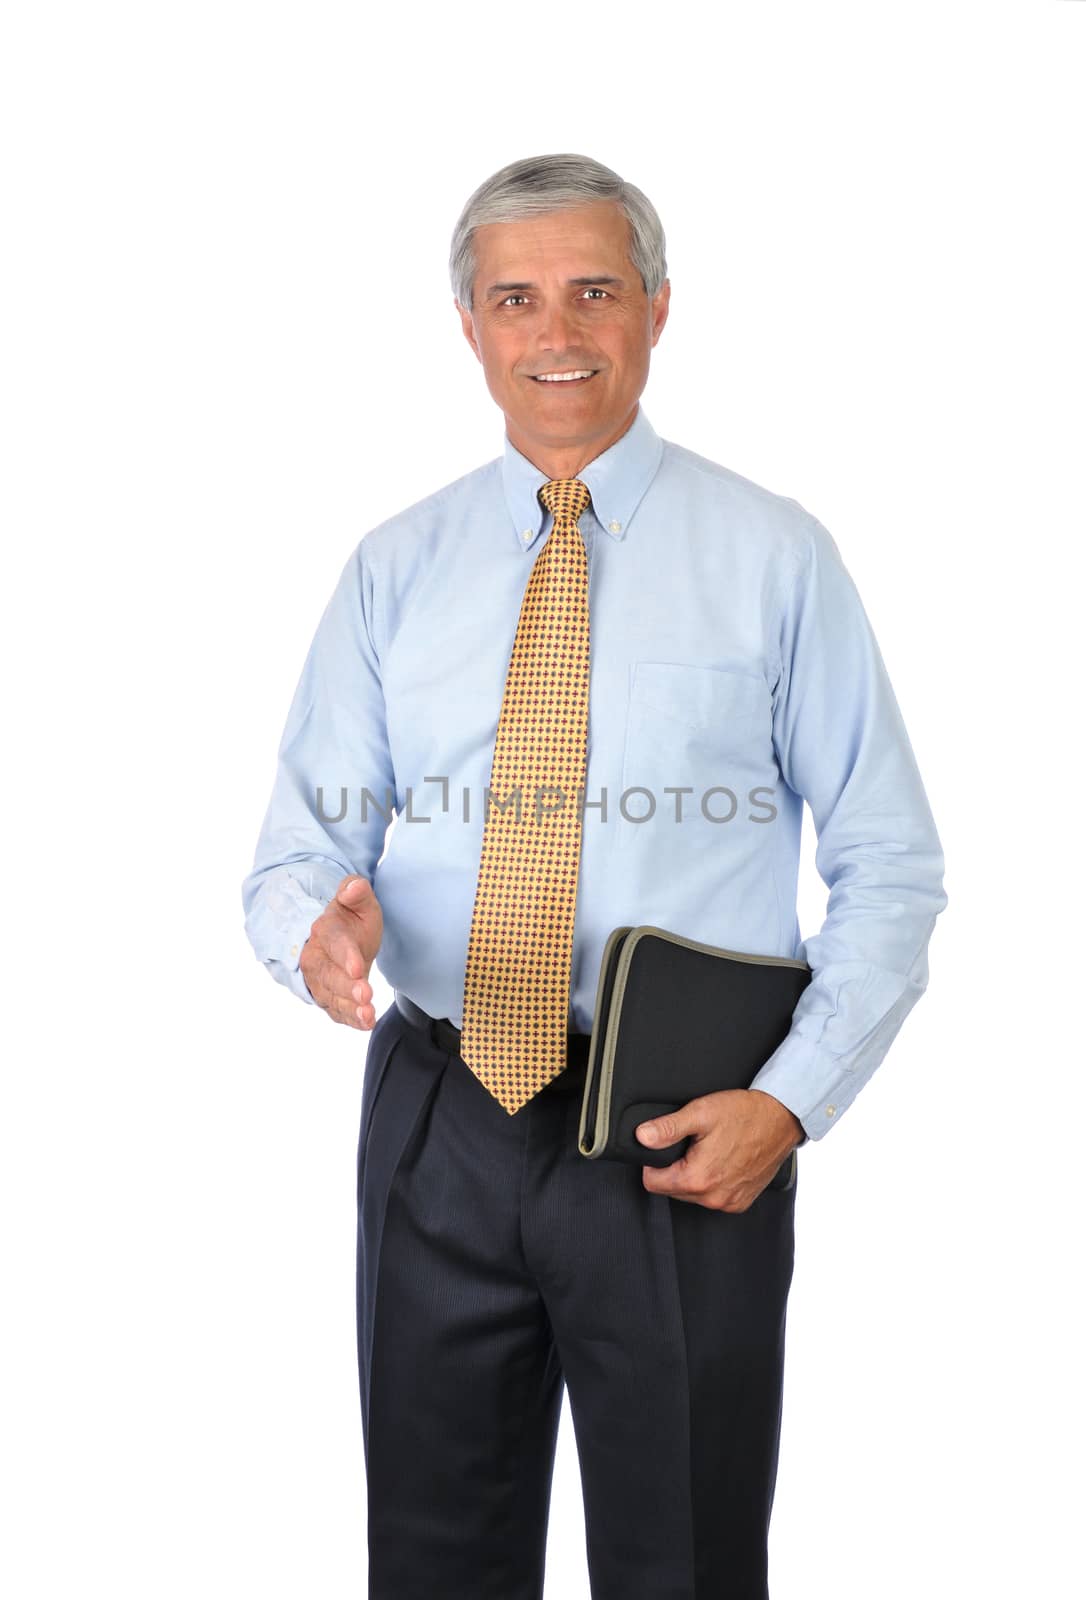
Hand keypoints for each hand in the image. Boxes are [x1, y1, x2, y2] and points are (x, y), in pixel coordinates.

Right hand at [299, 874, 383, 1029]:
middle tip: (366, 994)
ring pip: (330, 996)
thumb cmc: (351, 920)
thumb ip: (356, 892)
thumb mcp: (358, 902)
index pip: (334, 941)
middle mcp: (316, 957)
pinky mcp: (327, 998)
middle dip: (346, 986)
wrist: (339, 940)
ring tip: (368, 1015)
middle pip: (328, 974)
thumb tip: (355, 886)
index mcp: (326, 929)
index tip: (358, 968)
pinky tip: (366, 1023)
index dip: (345, 955)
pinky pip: (336, 1011)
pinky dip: (350, 1019)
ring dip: (349, 1008)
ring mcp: (319, 980)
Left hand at [635, 1089, 803, 1211]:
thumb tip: (641, 1136)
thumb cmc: (745, 1114)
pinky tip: (723, 1160)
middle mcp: (713, 1198)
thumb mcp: (701, 1113)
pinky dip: (713, 1182)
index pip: (652, 1182)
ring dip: (694, 1176)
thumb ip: (668, 1128)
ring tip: (709, 1150)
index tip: (665, 1147)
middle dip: (674, 1168)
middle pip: (672, 1190)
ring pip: (692, 1195)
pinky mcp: (742, 1202)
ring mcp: (729, 1202)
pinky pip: (714, 1197)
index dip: (652, 1162)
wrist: (782, 1118)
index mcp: (698, 1179)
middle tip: (691, 1144)